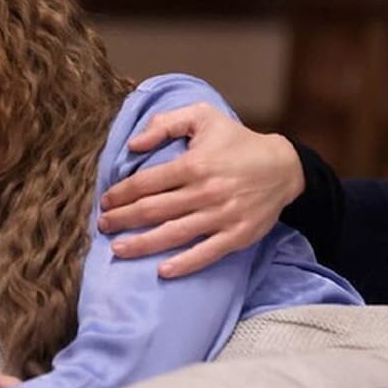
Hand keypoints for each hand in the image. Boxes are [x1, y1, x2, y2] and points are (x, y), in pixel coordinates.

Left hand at [97, 103, 303, 277]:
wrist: (284, 166)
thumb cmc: (237, 141)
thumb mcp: (203, 116)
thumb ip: (165, 123)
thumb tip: (134, 145)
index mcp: (194, 164)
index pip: (147, 183)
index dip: (121, 193)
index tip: (106, 201)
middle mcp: (205, 192)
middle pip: (154, 210)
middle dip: (123, 219)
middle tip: (103, 225)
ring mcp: (222, 216)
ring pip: (174, 234)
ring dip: (142, 244)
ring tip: (118, 250)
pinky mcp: (238, 235)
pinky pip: (207, 253)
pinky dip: (184, 263)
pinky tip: (163, 270)